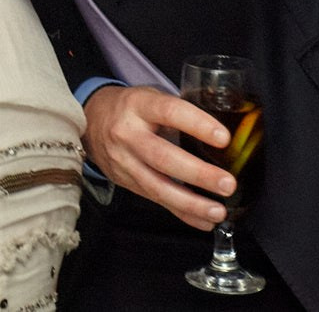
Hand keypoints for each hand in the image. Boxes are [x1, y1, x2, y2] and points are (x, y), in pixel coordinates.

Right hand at [82, 85, 233, 230]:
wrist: (91, 121)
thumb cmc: (132, 108)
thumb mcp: (151, 97)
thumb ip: (180, 112)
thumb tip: (224, 134)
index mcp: (138, 105)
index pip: (169, 112)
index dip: (197, 124)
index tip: (224, 138)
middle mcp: (128, 134)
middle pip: (162, 157)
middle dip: (198, 174)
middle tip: (227, 183)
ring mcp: (124, 161)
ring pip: (157, 187)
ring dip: (191, 203)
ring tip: (218, 211)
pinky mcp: (126, 182)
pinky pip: (156, 201)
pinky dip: (182, 213)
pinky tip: (203, 221)